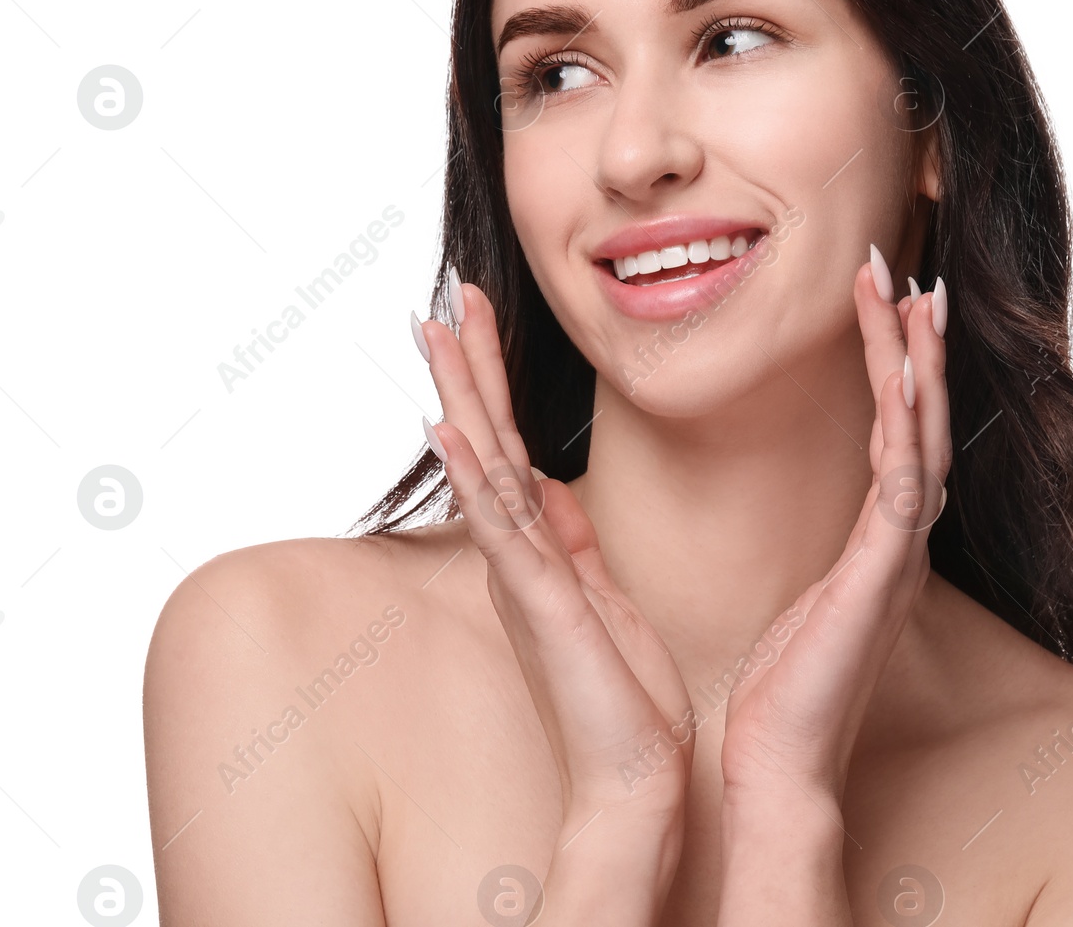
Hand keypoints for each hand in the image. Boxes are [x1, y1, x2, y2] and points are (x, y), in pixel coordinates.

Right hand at [415, 275, 694, 830]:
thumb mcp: (598, 593)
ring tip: (436, 334)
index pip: (508, 445)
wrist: (635, 772)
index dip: (491, 381)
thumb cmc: (622, 693)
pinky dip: (474, 477)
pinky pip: (500, 527)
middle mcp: (517, 553)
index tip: (476, 318)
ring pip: (483, 467)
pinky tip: (453, 430)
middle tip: (444, 301)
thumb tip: (548, 484)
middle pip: (485, 441)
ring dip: (461, 398)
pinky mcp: (539, 601)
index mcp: (536, 547)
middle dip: (467, 368)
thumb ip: (569, 538)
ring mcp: (522, 574)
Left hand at [718, 252, 950, 811]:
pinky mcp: (883, 577)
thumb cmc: (784, 691)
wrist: (780, 765)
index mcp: (879, 544)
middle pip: (920, 423)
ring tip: (912, 296)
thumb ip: (814, 557)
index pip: (896, 435)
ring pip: (919, 439)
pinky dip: (909, 425)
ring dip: (916, 365)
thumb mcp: (798, 601)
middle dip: (913, 345)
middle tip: (906, 275)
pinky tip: (906, 373)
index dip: (895, 368)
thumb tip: (807, 529)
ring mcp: (898, 558)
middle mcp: (900, 542)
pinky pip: (904, 485)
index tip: (884, 305)